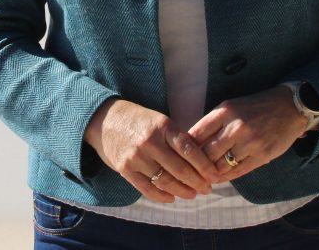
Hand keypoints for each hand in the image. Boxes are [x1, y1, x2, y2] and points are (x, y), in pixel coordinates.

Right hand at [84, 98, 217, 201]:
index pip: (189, 150)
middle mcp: (150, 142)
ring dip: (182, 191)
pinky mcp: (125, 169)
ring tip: (192, 194)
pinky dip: (162, 196)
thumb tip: (200, 159)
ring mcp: (136, 157)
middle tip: (207, 189)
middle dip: (197, 182)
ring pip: (165, 181)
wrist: (103, 119)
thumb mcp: (159, 120)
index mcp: (163, 127)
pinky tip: (172, 198)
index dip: (204, 166)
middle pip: (180, 169)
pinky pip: (147, 188)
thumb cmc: (137, 119)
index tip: (215, 176)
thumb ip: (176, 138)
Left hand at [187, 86, 310, 180]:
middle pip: (207, 153)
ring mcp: (250, 143)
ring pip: (221, 165)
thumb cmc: (255, 107)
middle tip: (189, 172)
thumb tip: (191, 143)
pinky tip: (219, 178)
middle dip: (196, 164)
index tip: (180, 155)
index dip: (186, 148)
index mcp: (225, 111)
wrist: (289, 108)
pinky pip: (238, 172)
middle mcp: (236, 127)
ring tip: (202, 177)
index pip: (197, 134)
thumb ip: (213, 124)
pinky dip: (226, 177)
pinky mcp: (262, 156)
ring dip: (210, 173)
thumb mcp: (231, 107)